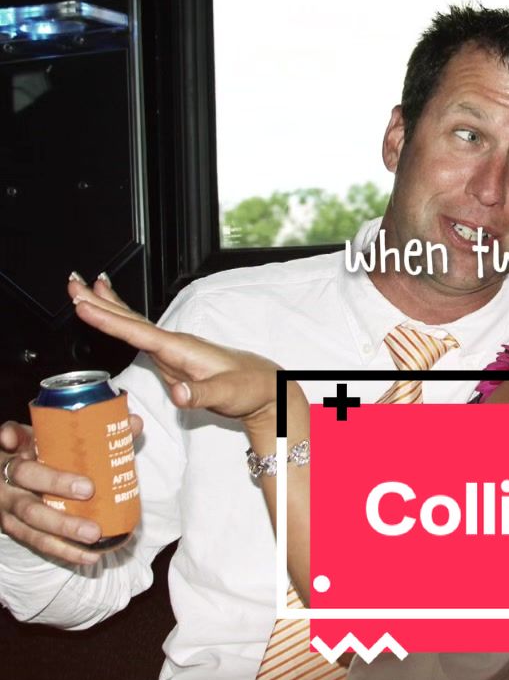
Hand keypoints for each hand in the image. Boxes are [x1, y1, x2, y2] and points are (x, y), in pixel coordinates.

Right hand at [1, 413, 143, 564]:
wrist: (16, 484)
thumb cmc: (44, 457)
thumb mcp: (57, 440)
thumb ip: (95, 430)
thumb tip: (135, 422)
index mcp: (19, 448)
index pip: (12, 436)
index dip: (12, 436)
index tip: (15, 439)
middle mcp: (8, 476)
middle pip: (25, 476)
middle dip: (55, 483)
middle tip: (87, 489)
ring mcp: (8, 506)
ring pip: (29, 517)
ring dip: (62, 527)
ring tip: (93, 534)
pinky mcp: (15, 529)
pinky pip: (37, 543)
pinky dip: (65, 551)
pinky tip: (89, 556)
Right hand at [68, 274, 280, 434]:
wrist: (265, 388)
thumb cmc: (249, 388)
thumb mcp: (227, 395)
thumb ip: (200, 395)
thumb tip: (176, 394)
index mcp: (182, 349)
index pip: (139, 331)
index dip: (109, 319)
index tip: (84, 305)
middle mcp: (173, 344)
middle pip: (131, 319)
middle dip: (100, 302)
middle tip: (73, 283)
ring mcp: (171, 350)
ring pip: (132, 323)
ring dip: (106, 307)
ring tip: (83, 288)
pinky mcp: (171, 358)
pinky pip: (140, 335)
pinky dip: (122, 322)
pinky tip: (113, 315)